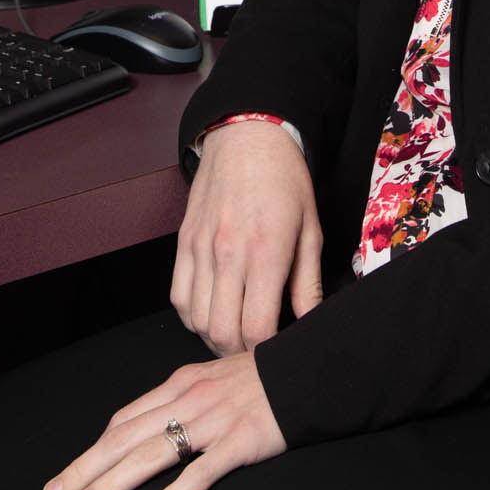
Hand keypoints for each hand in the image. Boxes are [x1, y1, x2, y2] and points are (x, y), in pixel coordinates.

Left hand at [43, 350, 286, 489]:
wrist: (306, 372)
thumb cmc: (261, 380)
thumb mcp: (212, 379)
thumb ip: (181, 400)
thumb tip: (150, 422)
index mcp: (177, 385)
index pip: (123, 420)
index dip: (93, 448)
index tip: (71, 472)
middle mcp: (186, 400)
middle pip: (123, 439)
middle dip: (85, 469)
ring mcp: (210, 421)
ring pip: (149, 455)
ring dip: (111, 484)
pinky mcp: (236, 441)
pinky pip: (198, 473)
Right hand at [171, 120, 322, 355]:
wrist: (246, 137)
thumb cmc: (284, 180)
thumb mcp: (311, 229)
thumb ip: (308, 283)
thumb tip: (309, 323)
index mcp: (265, 252)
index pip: (256, 329)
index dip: (265, 351)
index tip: (276, 348)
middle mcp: (228, 253)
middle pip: (222, 332)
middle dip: (240, 352)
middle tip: (256, 348)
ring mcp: (200, 248)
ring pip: (196, 320)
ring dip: (214, 337)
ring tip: (235, 334)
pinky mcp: (184, 241)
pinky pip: (177, 297)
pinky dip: (192, 316)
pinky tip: (212, 312)